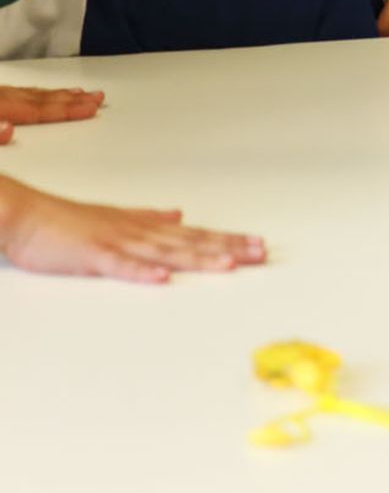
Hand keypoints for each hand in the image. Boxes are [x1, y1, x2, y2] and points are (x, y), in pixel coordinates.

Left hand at [0, 85, 102, 141]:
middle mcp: (0, 99)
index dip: (66, 110)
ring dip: (59, 94)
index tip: (91, 108)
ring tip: (81, 92)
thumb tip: (7, 129)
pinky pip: (20, 92)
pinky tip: (44, 92)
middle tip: (98, 97)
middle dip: (72, 99)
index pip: (37, 110)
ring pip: (32, 94)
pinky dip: (38, 92)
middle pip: (41, 99)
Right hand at [0, 174, 264, 282]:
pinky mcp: (91, 256)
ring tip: (228, 263)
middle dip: (227, 247)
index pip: (193, 234)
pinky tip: (163, 277)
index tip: (256, 244)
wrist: (24, 215)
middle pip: (189, 241)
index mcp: (143, 226)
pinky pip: (119, 266)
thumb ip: (148, 218)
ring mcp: (115, 242)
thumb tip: (177, 215)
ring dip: (197, 257)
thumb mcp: (114, 218)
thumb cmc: (65, 221)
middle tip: (260, 252)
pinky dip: (141, 271)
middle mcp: (136, 232)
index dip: (226, 239)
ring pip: (164, 252)